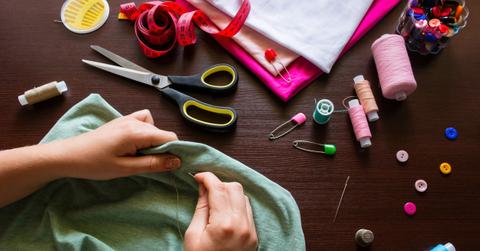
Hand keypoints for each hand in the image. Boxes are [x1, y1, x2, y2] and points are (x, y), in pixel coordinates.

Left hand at [51, 109, 180, 179]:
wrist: (68, 155)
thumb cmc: (93, 164)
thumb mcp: (126, 169)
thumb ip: (153, 164)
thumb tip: (177, 161)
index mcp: (136, 132)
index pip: (169, 136)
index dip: (174, 151)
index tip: (169, 165)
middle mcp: (134, 121)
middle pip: (162, 133)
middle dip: (162, 148)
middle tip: (147, 164)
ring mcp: (127, 118)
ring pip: (154, 127)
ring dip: (152, 141)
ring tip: (138, 154)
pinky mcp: (121, 120)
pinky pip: (143, 120)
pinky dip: (145, 130)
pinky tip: (135, 142)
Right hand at [184, 172, 257, 250]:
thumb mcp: (193, 235)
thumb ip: (201, 208)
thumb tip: (204, 187)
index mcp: (224, 224)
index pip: (218, 188)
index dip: (207, 177)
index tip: (198, 176)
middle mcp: (241, 225)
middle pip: (234, 188)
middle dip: (219, 184)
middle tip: (205, 190)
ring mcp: (250, 231)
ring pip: (243, 197)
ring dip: (229, 194)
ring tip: (214, 202)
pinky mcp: (254, 236)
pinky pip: (248, 210)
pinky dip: (237, 205)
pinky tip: (225, 212)